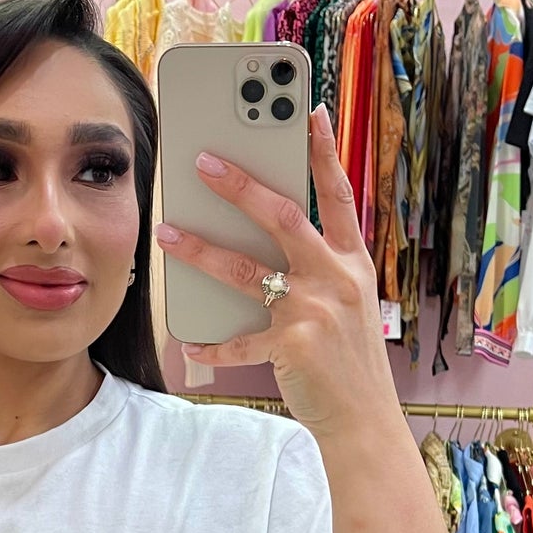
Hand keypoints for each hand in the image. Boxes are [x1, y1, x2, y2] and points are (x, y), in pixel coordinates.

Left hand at [154, 105, 389, 441]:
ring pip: (246, 269)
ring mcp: (315, 310)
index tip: (307, 111)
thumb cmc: (349, 359)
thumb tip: (265, 237)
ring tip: (167, 232)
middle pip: (283, 216)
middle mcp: (337, 278)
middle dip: (240, 185)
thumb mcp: (349, 303)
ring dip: (200, 250)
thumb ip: (318, 268)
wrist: (365, 420)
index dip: (323, 152)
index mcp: (353, 263)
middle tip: (202, 161)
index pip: (338, 195)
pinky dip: (211, 344)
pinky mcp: (293, 345)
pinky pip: (238, 340)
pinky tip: (189, 341)